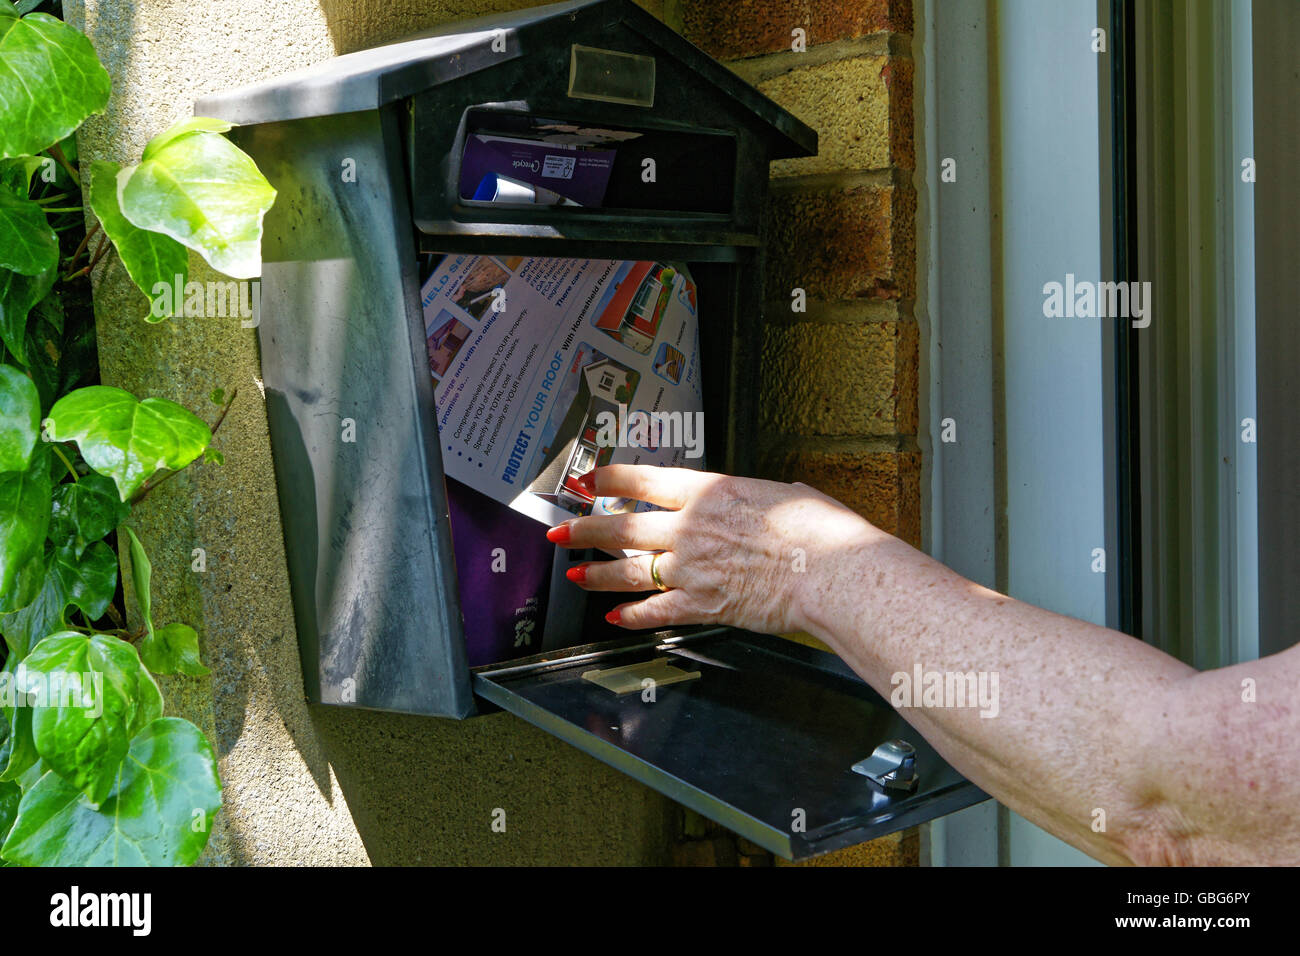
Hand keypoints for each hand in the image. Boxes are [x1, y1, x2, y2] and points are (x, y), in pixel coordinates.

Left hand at [545, 464, 875, 634]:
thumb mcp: (786, 493)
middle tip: (561, 531)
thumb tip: (761, 501)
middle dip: (584, 530)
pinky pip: (654, 611)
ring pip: (627, 570)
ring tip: (575, 574)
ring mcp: (691, 568)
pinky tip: (614, 617)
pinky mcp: (702, 605)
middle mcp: (689, 527)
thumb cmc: (821, 531)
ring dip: (596, 573)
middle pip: (621, 526)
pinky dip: (630, 616)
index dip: (608, 480)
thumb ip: (757, 497)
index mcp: (709, 490)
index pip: (642, 481)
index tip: (590, 480)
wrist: (832, 573)